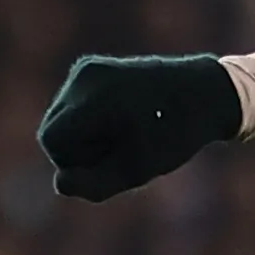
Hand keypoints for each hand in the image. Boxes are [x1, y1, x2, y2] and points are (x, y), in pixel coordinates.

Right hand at [37, 53, 244, 201]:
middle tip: (121, 147)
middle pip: (51, 131)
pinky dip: (88, 122)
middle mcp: (86, 75)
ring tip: (124, 131)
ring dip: (83, 137)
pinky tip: (119, 119)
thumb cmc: (173, 135)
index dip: (74, 160)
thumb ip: (94, 185)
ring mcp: (86, 69)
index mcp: (97, 97)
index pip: (52, 140)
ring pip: (59, 121)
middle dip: (77, 149)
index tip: (110, 157)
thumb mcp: (137, 171)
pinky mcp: (89, 68)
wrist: (203, 92)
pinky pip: (70, 109)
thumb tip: (59, 183)